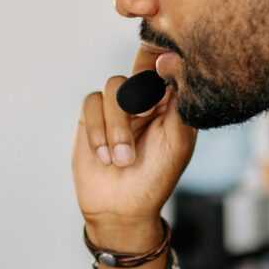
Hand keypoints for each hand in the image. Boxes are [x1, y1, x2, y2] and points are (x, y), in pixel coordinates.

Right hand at [73, 46, 195, 236]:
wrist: (121, 209)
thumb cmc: (155, 178)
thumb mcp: (177, 142)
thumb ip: (178, 102)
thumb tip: (169, 60)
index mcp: (170, 104)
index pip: (166, 71)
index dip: (160, 73)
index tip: (155, 98)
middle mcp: (144, 102)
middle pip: (136, 77)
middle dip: (134, 111)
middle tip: (135, 141)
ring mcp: (117, 109)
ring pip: (113, 88)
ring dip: (115, 127)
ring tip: (121, 160)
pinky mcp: (92, 118)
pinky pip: (91, 103)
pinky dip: (96, 131)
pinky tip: (104, 157)